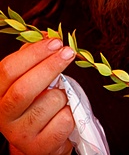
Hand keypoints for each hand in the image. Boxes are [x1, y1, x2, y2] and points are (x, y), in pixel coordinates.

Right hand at [0, 38, 75, 154]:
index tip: (56, 41)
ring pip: (50, 102)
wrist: (42, 138)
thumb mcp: (30, 76)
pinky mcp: (39, 147)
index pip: (8, 69)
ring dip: (63, 93)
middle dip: (50, 66)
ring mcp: (20, 134)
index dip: (34, 53)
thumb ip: (35, 55)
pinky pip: (64, 120)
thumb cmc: (36, 100)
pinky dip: (71, 112)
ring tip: (61, 97)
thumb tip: (49, 35)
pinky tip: (63, 114)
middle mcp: (3, 115)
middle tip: (69, 52)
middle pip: (25, 88)